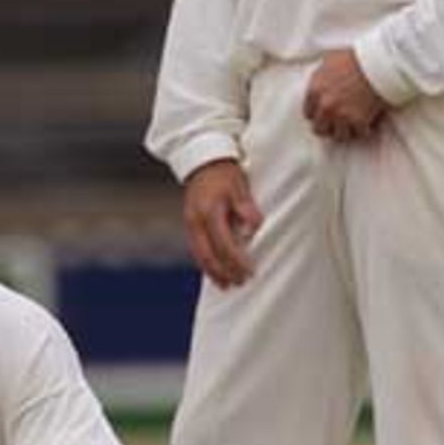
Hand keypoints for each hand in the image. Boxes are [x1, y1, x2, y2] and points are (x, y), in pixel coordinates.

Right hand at [183, 158, 262, 288]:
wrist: (202, 159)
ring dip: (213, 272)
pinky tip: (214, 271)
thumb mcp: (239, 185)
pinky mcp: (189, 223)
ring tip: (226, 285)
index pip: (224, 245)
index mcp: (210, 212)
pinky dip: (206, 262)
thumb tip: (254, 228)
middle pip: (209, 255)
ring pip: (200, 255)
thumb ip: (246, 207)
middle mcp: (196, 220)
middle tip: (240, 284)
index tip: (250, 272)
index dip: (237, 262)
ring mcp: (190, 222)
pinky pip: (196, 248)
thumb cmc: (225, 172)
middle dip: (224, 272)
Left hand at [302, 49, 386, 141]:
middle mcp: (325, 106)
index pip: (308, 113)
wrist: (378, 62)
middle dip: (328, 126)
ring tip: (352, 126)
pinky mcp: (359, 121)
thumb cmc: (354, 57)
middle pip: (319, 129)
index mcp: (315, 90)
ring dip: (346, 131)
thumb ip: (320, 76)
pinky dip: (365, 130)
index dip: (318, 113)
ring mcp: (341, 115)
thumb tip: (319, 82)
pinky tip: (368, 124)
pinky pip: (360, 134)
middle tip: (338, 122)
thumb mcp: (329, 60)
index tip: (325, 113)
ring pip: (338, 136)